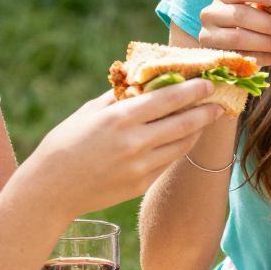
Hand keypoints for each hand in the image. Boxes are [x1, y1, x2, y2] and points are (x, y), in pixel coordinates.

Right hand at [33, 78, 218, 213]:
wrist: (51, 189)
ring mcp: (140, 166)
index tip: (207, 83)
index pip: (167, 99)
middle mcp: (135, 142)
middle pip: (183, 122)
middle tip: (219, 102)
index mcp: (120, 118)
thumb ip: (119, 96)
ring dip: (197, 130)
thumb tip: (143, 80)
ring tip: (206, 118)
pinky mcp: (141, 184)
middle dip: (205, 111)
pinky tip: (184, 138)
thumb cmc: (65, 143)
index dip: (192, 90)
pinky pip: (168, 162)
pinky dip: (179, 147)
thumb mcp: (89, 112)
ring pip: (180, 144)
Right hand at [198, 0, 270, 61]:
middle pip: (241, 16)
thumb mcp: (257, 8)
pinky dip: (264, 58)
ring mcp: (209, 36)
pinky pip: (241, 57)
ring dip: (269, 44)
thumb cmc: (250, 21)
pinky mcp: (214, 56)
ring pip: (239, 38)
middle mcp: (211, 13)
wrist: (229, 44)